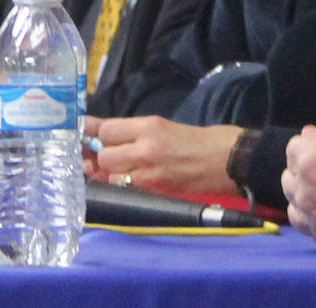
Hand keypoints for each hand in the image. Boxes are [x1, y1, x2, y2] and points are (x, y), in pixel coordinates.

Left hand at [90, 116, 242, 196]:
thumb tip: (100, 132)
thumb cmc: (199, 139)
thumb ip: (132, 130)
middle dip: (102, 155)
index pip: (106, 130)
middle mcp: (145, 148)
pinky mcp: (154, 190)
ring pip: (110, 174)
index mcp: (149, 126)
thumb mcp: (163, 125)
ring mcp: (148, 173)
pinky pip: (124, 188)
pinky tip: (128, 180)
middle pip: (104, 154)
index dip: (96, 133)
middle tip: (108, 154)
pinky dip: (121, 185)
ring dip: (109, 172)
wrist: (227, 161)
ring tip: (119, 168)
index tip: (88, 134)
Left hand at [282, 124, 315, 252]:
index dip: (315, 149)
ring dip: (308, 199)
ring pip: (295, 206)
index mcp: (310, 157)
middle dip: (306, 174)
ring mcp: (314, 219)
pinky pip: (311, 229)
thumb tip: (306, 134)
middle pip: (290, 177)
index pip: (294, 149)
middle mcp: (305, 189)